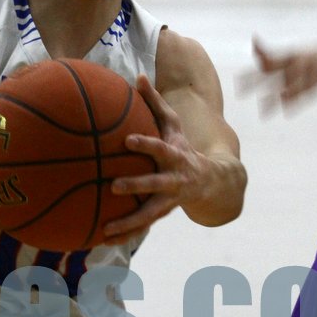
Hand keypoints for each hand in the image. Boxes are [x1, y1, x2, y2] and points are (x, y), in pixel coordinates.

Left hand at [102, 74, 206, 242]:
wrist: (213, 182)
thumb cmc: (183, 146)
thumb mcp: (173, 125)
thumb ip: (155, 102)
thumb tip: (137, 76)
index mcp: (174, 156)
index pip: (160, 148)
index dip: (146, 145)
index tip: (128, 141)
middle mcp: (173, 180)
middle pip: (155, 184)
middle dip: (137, 185)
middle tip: (113, 186)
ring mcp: (169, 201)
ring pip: (148, 215)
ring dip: (128, 223)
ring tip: (105, 230)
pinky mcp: (163, 214)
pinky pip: (142, 226)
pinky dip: (125, 234)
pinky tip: (103, 240)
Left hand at [243, 36, 316, 114]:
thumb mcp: (299, 58)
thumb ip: (280, 61)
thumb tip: (259, 60)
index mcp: (295, 60)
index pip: (271, 65)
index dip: (255, 73)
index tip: (238, 81)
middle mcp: (306, 63)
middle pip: (283, 76)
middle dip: (266, 85)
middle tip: (251, 96)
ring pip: (308, 83)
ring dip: (296, 90)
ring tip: (283, 98)